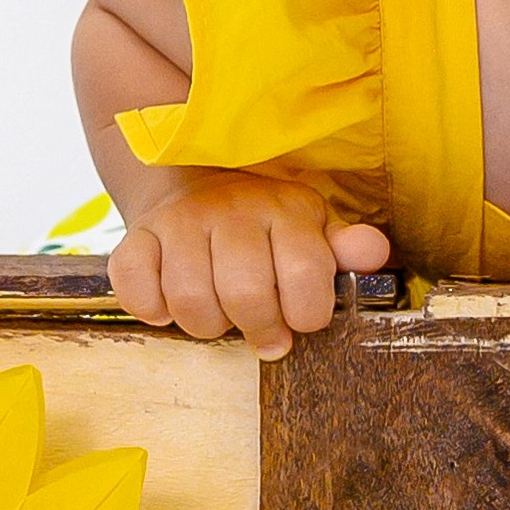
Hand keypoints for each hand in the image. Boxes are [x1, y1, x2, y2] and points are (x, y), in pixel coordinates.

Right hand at [110, 175, 390, 356]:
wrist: (194, 177)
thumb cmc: (266, 224)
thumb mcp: (313, 229)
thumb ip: (345, 248)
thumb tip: (373, 252)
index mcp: (286, 209)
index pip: (305, 275)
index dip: (306, 315)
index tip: (300, 321)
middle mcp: (233, 210)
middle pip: (244, 294)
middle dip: (258, 328)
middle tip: (263, 332)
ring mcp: (182, 220)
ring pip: (190, 299)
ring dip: (207, 325)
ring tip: (220, 317)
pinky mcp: (139, 234)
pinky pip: (135, 284)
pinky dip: (151, 308)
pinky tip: (170, 306)